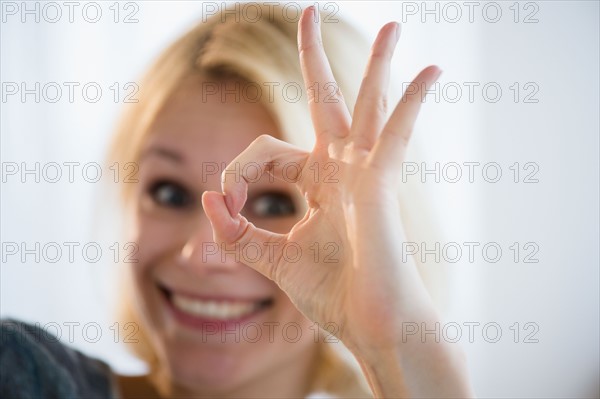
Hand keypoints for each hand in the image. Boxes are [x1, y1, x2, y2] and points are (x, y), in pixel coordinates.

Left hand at [202, 6, 440, 355]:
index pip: (266, 151)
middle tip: (310, 12)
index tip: (226, 205)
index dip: (236, 172)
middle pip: (327, 100)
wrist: (370, 326)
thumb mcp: (269, 259)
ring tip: (393, 26)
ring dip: (378, 65)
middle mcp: (342, 169)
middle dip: (316, 57)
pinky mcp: (382, 185)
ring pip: (369, 104)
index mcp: (316, 182)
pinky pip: (396, 134)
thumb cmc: (332, 295)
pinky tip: (430, 70)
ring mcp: (365, 173)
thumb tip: (205, 199)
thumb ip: (235, 232)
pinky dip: (411, 103)